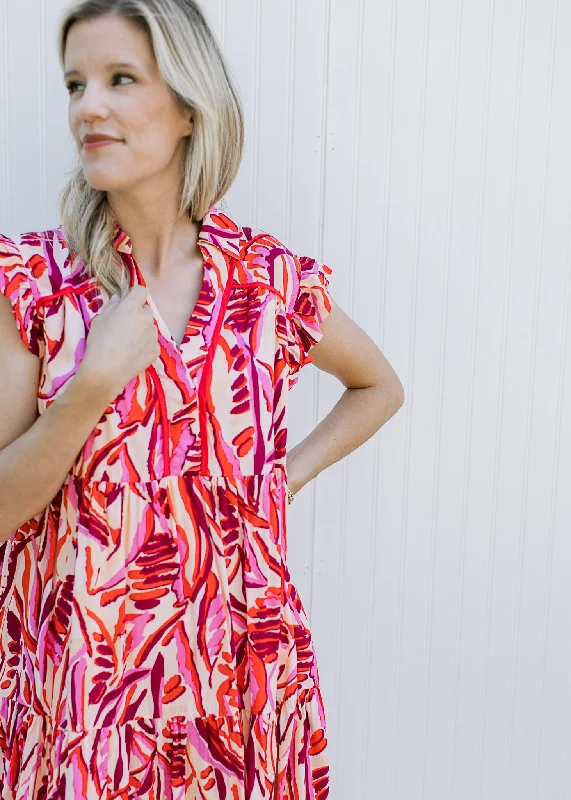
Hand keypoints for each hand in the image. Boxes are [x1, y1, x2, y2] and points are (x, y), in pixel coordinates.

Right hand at [76, 285, 160, 402]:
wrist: (106, 371)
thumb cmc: (98, 343)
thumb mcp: (99, 320)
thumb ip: (111, 307)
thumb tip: (118, 299)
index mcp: (131, 307)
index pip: (141, 291)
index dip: (134, 295)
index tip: (128, 302)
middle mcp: (146, 318)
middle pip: (146, 310)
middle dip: (138, 314)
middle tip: (126, 326)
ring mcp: (153, 335)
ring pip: (150, 327)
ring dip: (142, 330)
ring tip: (128, 343)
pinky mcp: (156, 350)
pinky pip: (152, 342)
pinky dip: (145, 345)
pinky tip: (133, 354)